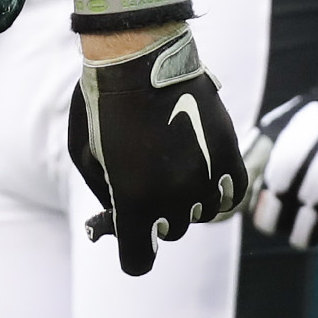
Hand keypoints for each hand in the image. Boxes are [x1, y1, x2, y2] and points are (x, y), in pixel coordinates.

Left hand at [68, 24, 244, 275]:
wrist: (137, 55)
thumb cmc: (103, 103)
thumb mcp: (85, 154)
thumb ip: (105, 197)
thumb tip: (118, 222)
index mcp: (134, 201)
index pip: (137, 261)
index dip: (132, 251)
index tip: (130, 235)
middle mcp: (174, 197)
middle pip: (171, 231)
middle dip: (157, 215)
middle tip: (146, 182)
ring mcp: (205, 177)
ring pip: (202, 213)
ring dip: (187, 199)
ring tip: (170, 162)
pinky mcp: (228, 153)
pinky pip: (233, 192)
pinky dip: (219, 189)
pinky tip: (203, 171)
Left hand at [243, 36, 317, 246]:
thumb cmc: (317, 117)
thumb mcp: (277, 132)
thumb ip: (249, 168)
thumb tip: (224, 208)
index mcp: (283, 177)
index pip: (267, 224)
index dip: (270, 211)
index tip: (281, 195)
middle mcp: (316, 197)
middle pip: (300, 238)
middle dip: (300, 221)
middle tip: (313, 194)